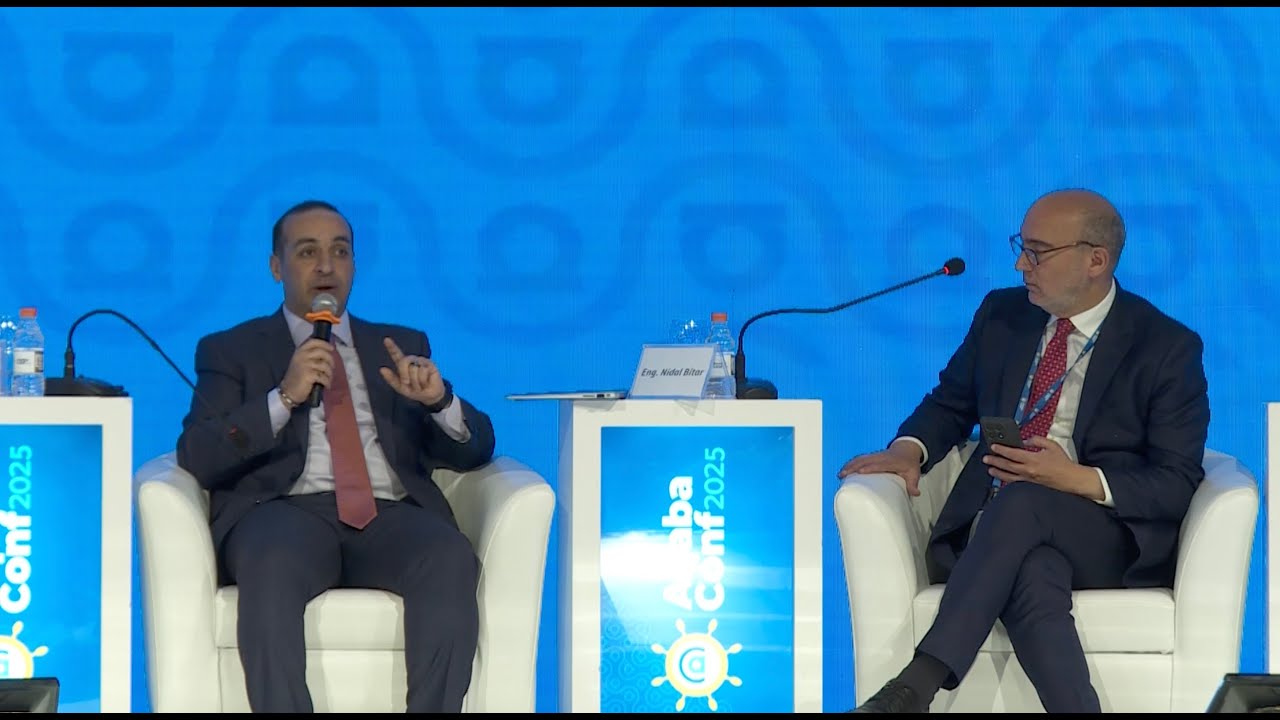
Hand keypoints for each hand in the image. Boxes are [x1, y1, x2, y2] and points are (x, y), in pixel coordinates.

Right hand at [280, 337, 335, 405]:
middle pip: (322, 353)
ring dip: (330, 374)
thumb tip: (326, 352)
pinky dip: (327, 382)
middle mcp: (302, 356)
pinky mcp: (308, 375)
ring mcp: (305, 365)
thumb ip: (310, 356)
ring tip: (328, 379)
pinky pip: (324, 377)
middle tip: (332, 367)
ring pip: (325, 366)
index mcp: (299, 352)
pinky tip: (326, 385)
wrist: (288, 391)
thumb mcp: (300, 362)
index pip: (313, 342)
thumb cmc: (296, 377)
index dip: (324, 344)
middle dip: (330, 360)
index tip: (331, 348)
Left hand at [379, 337, 446, 405]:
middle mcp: (412, 361)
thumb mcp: (400, 388)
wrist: (429, 396)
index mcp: (403, 365)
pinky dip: (423, 381)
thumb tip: (382, 369)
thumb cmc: (414, 391)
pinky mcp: (430, 364)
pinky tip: (426, 383)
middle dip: (404, 374)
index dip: (391, 347)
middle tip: (407, 383)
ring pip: (414, 369)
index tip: (386, 339)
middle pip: (404, 362)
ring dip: (415, 381)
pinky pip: (423, 371)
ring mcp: (421, 361)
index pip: (396, 354)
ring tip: (420, 384)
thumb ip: (391, 379)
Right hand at [837, 441, 923, 496]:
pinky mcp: (871, 456)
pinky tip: (844, 470)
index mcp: (891, 461)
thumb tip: (915, 494)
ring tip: (840, 474)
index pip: (879, 464)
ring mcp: (875, 456)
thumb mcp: (914, 473)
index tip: (860, 471)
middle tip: (843, 475)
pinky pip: (859, 458)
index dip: (870, 467)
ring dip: (849, 465)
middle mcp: (881, 457)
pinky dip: (850, 463)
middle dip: (853, 466)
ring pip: (860, 459)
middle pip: (865, 460)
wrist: (906, 449)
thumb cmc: (909, 464)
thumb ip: (913, 483)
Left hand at [983, 436, 1101, 498]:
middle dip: (995, 461)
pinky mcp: (1030, 484)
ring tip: (990, 469)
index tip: (993, 447)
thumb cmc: (1063, 462)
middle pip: (1007, 465)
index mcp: (1033, 459)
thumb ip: (1036, 440)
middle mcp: (1028, 470)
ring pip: (1009, 476)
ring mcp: (1028, 479)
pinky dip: (1007, 479)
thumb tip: (1024, 441)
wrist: (1071, 479)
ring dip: (997, 472)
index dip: (1001, 450)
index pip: (1013, 454)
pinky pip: (1015, 482)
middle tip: (986, 458)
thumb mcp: (1051, 445)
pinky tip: (1002, 478)